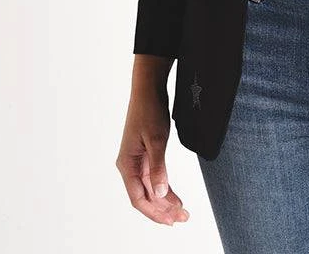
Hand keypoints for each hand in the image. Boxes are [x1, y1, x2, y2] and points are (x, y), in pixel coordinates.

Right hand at [115, 87, 189, 225]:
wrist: (149, 88)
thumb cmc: (149, 110)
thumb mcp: (156, 139)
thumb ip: (158, 168)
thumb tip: (160, 193)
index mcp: (126, 164)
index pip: (138, 198)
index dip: (154, 212)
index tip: (171, 220)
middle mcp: (129, 165)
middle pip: (144, 196)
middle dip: (162, 210)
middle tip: (182, 218)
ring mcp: (137, 161)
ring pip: (150, 188)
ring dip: (165, 201)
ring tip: (182, 212)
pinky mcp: (146, 154)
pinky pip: (154, 177)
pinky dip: (164, 187)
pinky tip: (174, 197)